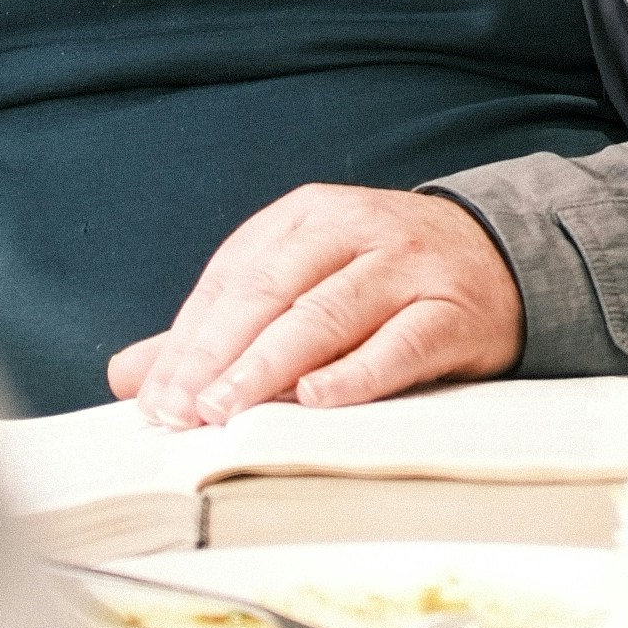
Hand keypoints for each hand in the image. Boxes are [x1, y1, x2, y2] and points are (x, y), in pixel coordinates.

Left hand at [108, 184, 524, 429]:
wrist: (500, 257)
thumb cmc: (377, 278)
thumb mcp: (298, 283)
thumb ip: (215, 330)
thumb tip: (127, 375)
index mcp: (306, 216)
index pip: (232, 278)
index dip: (189, 340)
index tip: (154, 399)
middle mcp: (355, 229)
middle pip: (272, 291)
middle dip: (219, 353)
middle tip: (180, 410)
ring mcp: (406, 266)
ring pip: (328, 313)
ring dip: (272, 364)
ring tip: (227, 409)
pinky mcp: (452, 309)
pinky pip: (400, 342)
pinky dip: (358, 373)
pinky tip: (318, 399)